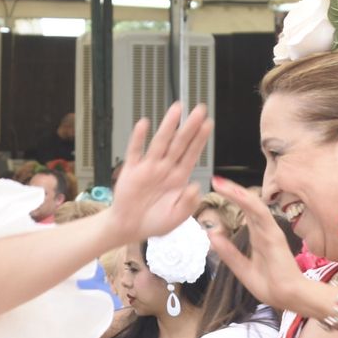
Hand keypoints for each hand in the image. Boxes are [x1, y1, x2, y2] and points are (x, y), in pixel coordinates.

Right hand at [104, 102, 209, 242]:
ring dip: (168, 126)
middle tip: (199, 109)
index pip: (192, 154)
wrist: (129, 228)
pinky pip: (135, 152)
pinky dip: (138, 138)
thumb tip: (196, 186)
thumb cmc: (154, 221)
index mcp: (178, 178)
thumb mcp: (177, 218)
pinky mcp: (131, 171)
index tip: (208, 124)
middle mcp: (165, 169)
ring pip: (160, 143)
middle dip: (190, 126)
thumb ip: (188, 203)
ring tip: (177, 109)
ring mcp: (148, 167)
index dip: (200, 139)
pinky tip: (144, 125)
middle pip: (179, 143)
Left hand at [204, 177, 315, 314]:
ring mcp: (270, 231)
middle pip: (248, 204)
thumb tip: (212, 235)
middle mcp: (265, 230)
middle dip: (232, 190)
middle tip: (215, 179)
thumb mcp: (243, 268)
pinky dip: (247, 202)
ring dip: (236, 192)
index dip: (232, 200)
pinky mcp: (274, 235)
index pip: (245, 212)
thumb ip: (229, 252)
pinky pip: (260, 214)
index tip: (217, 190)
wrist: (290, 298)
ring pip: (253, 205)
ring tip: (220, 183)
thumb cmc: (272, 286)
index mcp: (259, 237)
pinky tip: (234, 194)